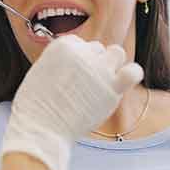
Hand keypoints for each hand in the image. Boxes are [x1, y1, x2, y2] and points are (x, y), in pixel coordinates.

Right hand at [1, 35, 142, 169]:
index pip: (78, 42)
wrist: (41, 127)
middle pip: (97, 48)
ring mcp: (99, 69)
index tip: (71, 73)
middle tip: (84, 83)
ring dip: (112, 64)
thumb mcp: (40, 70)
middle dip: (92, 62)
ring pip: (117, 53)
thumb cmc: (36, 104)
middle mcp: (82, 52)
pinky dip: (131, 73)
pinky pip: (133, 71)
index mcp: (63, 45)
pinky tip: (121, 83)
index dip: (76, 58)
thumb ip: (59, 61)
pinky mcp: (112, 87)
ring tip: (102, 81)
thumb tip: (74, 63)